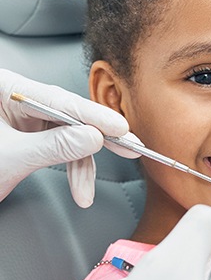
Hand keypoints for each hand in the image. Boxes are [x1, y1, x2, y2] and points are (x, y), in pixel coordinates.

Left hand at [0, 69, 140, 206]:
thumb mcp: (9, 157)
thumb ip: (54, 146)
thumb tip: (94, 138)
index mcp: (7, 89)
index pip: (59, 100)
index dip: (94, 116)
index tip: (120, 128)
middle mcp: (21, 99)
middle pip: (70, 115)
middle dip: (99, 138)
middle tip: (130, 147)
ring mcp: (29, 117)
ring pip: (70, 135)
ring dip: (82, 166)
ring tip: (87, 191)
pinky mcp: (35, 134)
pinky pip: (63, 147)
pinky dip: (73, 169)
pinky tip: (80, 186)